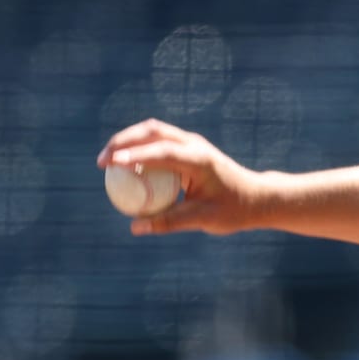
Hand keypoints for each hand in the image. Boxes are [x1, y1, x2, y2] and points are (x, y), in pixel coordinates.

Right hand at [97, 119, 264, 235]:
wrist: (256, 197)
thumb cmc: (233, 210)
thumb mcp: (203, 219)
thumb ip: (169, 222)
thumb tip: (135, 228)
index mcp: (200, 160)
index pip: (163, 151)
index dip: (135, 156)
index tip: (111, 163)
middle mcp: (194, 145)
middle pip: (152, 131)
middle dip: (123, 141)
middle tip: (101, 162)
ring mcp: (191, 143)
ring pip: (153, 131)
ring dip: (128, 141)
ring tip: (107, 160)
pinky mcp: (188, 147)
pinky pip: (158, 141)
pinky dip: (139, 147)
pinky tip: (124, 164)